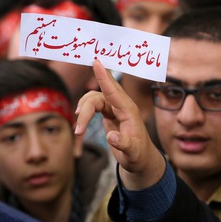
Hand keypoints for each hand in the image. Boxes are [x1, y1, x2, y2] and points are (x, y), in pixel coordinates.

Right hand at [75, 60, 164, 189]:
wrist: (141, 160)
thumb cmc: (138, 156)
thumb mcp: (133, 153)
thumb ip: (124, 144)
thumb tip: (111, 137)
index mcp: (129, 111)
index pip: (113, 91)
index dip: (103, 76)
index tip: (96, 61)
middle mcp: (121, 105)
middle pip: (99, 94)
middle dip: (86, 105)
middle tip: (79, 126)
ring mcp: (114, 107)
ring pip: (93, 99)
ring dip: (84, 113)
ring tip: (78, 132)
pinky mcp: (109, 112)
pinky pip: (93, 104)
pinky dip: (85, 112)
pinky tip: (80, 122)